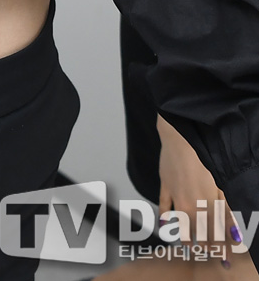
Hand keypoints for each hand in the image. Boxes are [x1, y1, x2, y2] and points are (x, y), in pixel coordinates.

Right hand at [157, 117, 242, 257]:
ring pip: (180, 227)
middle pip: (199, 234)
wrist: (181, 139)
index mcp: (208, 205)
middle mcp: (191, 206)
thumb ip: (226, 211)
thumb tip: (234, 233)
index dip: (222, 249)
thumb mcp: (220, 184)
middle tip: (210, 254)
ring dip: (186, 238)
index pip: (216, 234)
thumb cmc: (202, 157)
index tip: (226, 260)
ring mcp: (176, 198)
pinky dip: (165, 218)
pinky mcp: (165, 187)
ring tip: (190, 246)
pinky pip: (164, 208)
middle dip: (206, 247)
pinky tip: (166, 224)